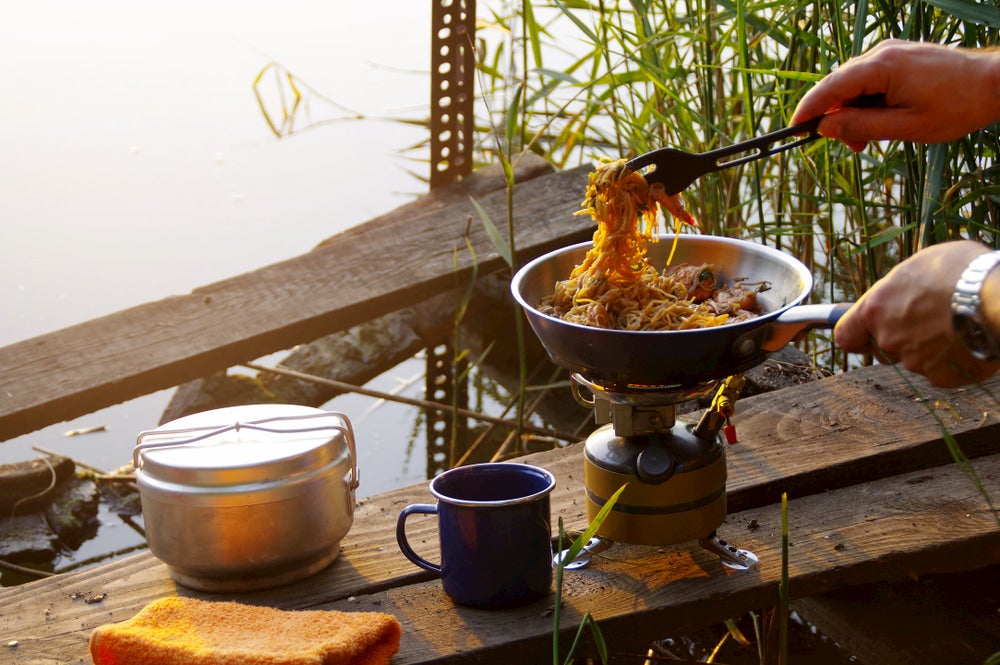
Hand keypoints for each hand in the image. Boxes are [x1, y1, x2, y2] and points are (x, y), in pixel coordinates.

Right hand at [790, 40, 999, 151]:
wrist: (994, 84)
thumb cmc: (956, 106)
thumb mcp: (906, 127)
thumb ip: (861, 127)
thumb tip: (824, 128)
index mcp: (882, 66)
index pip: (830, 87)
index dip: (808, 109)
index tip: (793, 129)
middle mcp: (882, 53)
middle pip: (839, 85)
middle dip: (835, 117)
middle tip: (850, 146)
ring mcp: (891, 52)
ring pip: (854, 85)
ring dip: (853, 113)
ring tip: (870, 139)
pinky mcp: (900, 58)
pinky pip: (870, 80)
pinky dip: (867, 103)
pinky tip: (880, 121)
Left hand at [834, 240, 999, 386]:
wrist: (996, 299)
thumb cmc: (961, 272)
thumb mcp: (920, 265)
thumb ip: (900, 286)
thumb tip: (902, 290)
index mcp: (875, 309)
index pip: (845, 335)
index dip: (854, 337)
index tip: (862, 335)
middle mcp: (888, 339)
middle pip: (883, 349)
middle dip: (899, 340)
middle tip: (925, 322)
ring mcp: (914, 361)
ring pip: (915, 360)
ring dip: (928, 349)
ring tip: (954, 325)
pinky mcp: (940, 377)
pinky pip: (940, 372)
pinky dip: (951, 361)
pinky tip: (966, 340)